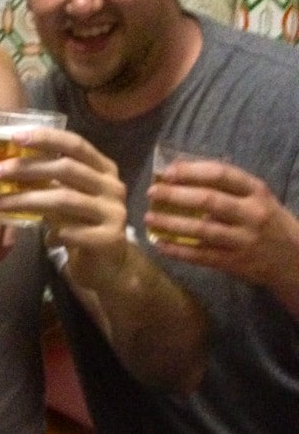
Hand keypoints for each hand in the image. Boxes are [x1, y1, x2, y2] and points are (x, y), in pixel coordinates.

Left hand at [0, 127, 129, 292]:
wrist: (108, 265)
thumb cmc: (80, 224)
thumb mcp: (64, 198)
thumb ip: (45, 181)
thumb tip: (4, 166)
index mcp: (103, 169)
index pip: (75, 144)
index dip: (46, 138)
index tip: (15, 137)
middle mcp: (112, 186)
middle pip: (66, 169)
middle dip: (25, 168)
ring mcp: (114, 212)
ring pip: (64, 199)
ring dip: (24, 200)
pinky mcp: (110, 239)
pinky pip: (71, 232)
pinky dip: (51, 233)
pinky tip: (42, 238)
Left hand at [146, 157, 298, 293]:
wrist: (295, 260)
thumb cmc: (268, 222)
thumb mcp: (258, 198)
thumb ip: (228, 187)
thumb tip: (180, 171)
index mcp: (257, 192)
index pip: (222, 174)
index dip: (192, 171)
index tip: (168, 171)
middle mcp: (252, 214)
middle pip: (209, 201)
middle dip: (176, 195)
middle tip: (152, 192)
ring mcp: (244, 240)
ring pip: (202, 230)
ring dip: (171, 223)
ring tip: (149, 217)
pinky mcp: (236, 263)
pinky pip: (201, 255)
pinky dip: (178, 250)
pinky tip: (160, 244)